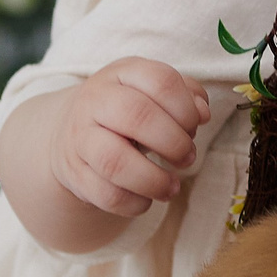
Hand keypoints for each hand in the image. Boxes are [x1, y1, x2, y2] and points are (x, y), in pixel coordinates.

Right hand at [54, 58, 210, 218]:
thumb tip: (202, 113)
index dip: (187, 108)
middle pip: (137, 116)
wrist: (73, 132)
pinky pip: (106, 195)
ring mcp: (80, 138)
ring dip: (154, 180)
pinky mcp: (75, 174)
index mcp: (122, 73)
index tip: (195, 126)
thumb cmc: (127, 110)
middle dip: (174, 142)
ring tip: (172, 187)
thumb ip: (185, 94)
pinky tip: (147, 199)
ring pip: (115, 162)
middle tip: (187, 157)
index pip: (161, 80)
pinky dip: (135, 203)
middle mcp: (95, 100)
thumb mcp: (153, 91)